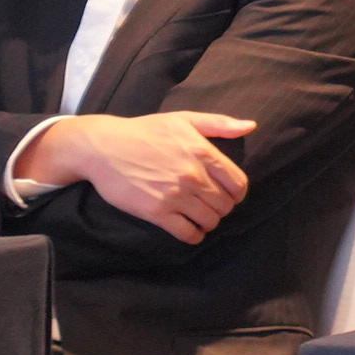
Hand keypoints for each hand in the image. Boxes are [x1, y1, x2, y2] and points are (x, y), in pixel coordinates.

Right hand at [16, 111, 257, 240]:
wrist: (104, 147)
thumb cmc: (145, 131)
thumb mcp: (184, 119)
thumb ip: (220, 123)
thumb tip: (250, 126)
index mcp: (203, 153)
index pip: (238, 183)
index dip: (238, 193)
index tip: (231, 196)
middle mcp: (193, 176)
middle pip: (224, 204)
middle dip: (223, 208)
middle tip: (214, 207)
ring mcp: (175, 195)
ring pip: (209, 219)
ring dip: (209, 222)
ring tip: (203, 219)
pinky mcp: (156, 212)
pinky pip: (186, 232)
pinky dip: (194, 236)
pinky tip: (192, 232)